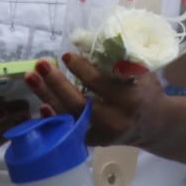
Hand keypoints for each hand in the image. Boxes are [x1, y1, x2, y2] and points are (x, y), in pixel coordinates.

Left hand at [30, 55, 165, 147]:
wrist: (154, 126)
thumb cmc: (147, 93)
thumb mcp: (143, 74)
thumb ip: (121, 62)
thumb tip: (89, 42)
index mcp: (130, 100)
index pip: (100, 85)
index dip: (81, 70)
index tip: (65, 55)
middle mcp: (114, 121)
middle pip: (79, 104)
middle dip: (57, 84)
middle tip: (41, 65)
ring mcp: (101, 135)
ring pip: (69, 117)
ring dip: (47, 97)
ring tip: (31, 78)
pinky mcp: (92, 142)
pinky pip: (68, 130)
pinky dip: (53, 117)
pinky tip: (40, 103)